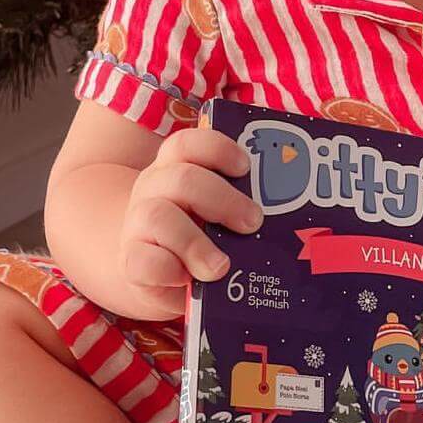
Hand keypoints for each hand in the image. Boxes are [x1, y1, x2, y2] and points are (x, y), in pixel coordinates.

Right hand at [119, 126, 261, 305]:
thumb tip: (292, 215)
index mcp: (176, 167)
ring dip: (196, 243)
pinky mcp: (131, 261)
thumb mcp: (218, 213)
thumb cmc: (199, 234)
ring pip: (158, 217)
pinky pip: (143, 261)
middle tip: (253, 223)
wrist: (152, 271)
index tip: (246, 168)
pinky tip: (188, 279)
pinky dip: (169, 270)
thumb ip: (242, 204)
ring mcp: (138, 224)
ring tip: (221, 266)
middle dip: (223, 200)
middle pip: (182, 179)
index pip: (187, 143)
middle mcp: (154, 188)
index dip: (218, 149)